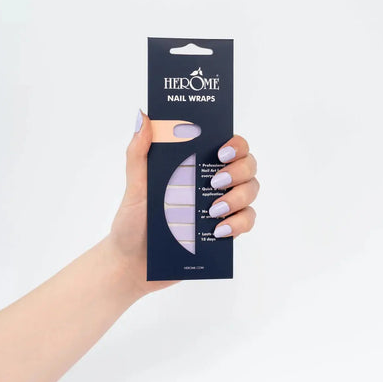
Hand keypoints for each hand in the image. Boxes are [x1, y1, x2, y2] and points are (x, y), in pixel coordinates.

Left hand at [109, 110, 259, 295]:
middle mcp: (210, 184)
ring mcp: (219, 208)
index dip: (235, 144)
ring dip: (239, 197)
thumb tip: (143, 115)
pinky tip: (219, 230)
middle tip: (216, 182)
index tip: (222, 152)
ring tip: (214, 210)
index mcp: (192, 168)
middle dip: (239, 170)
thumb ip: (138, 153)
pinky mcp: (223, 232)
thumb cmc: (131, 223)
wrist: (132, 266)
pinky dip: (239, 223)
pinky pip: (247, 221)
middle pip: (247, 166)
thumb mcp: (134, 187)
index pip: (227, 145)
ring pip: (251, 191)